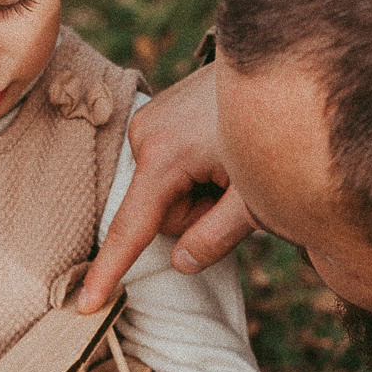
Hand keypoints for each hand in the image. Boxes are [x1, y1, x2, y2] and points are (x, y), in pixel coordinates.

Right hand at [77, 66, 257, 308]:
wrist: (285, 67)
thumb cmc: (279, 130)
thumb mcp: (256, 198)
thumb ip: (216, 237)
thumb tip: (181, 265)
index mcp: (164, 155)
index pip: (132, 228)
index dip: (110, 271)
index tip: (85, 304)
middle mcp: (146, 133)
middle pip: (160, 212)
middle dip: (195, 213)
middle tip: (234, 186)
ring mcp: (151, 118)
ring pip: (165, 191)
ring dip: (198, 190)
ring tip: (231, 161)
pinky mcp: (160, 112)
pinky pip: (169, 166)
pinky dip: (195, 170)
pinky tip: (221, 148)